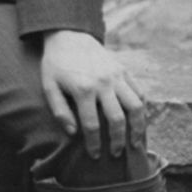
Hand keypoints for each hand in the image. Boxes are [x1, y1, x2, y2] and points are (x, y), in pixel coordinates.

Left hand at [34, 30, 152, 150]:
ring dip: (138, 128)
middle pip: (117, 120)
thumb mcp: (49, 87)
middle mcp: (104, 83)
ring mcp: (117, 76)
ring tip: (135, 143)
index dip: (94, 144)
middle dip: (117, 141)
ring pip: (136, 106)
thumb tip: (73, 133)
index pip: (92, 125)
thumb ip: (60, 111)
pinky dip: (142, 108)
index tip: (94, 156)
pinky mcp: (124, 71)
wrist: (69, 36)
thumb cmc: (56, 65)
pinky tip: (139, 122)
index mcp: (83, 89)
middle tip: (115, 154)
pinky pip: (139, 92)